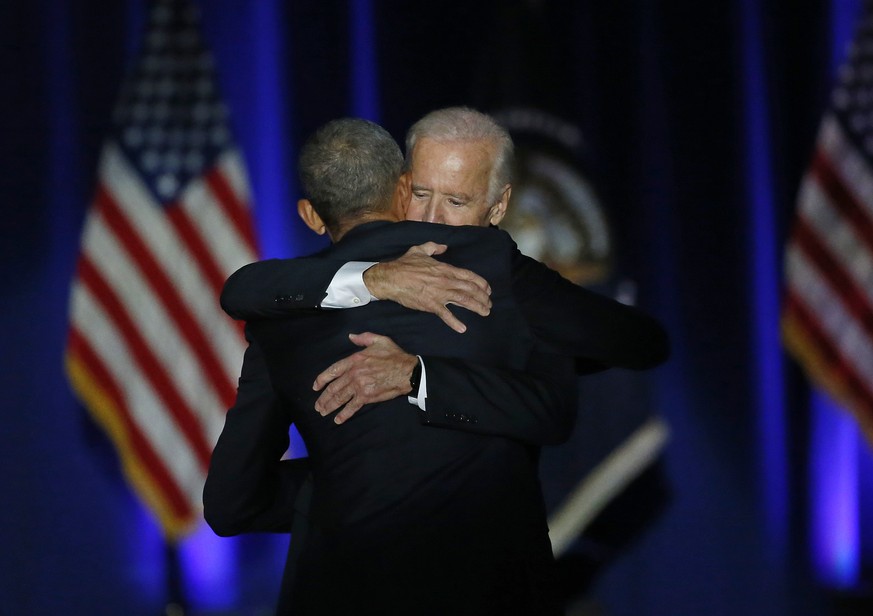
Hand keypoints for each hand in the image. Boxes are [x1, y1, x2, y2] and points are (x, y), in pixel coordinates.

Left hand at [312, 332, 418, 423]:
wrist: (407, 371)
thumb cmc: (394, 355)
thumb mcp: (379, 340)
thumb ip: (363, 338)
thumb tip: (350, 336)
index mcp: (354, 360)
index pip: (333, 370)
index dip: (322, 379)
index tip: (315, 387)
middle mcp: (353, 373)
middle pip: (334, 387)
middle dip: (324, 398)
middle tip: (318, 405)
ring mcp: (359, 386)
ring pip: (340, 397)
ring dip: (330, 406)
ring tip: (323, 412)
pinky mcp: (367, 396)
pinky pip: (352, 407)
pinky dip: (344, 414)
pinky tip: (337, 419)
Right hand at [363, 242, 490, 332]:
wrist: (391, 278)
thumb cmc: (404, 264)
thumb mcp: (420, 250)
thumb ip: (433, 247)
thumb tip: (443, 246)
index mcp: (445, 269)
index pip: (469, 276)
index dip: (481, 283)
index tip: (488, 289)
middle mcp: (446, 281)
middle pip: (470, 289)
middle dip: (483, 297)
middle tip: (489, 303)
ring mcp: (440, 294)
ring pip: (464, 300)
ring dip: (477, 307)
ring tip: (485, 312)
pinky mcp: (431, 305)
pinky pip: (446, 315)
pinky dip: (455, 322)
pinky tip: (462, 328)